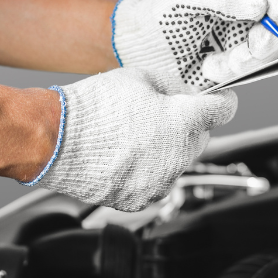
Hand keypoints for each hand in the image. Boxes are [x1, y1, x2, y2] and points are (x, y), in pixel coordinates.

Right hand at [22, 68, 237, 211]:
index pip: (222, 110)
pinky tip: (124, 156)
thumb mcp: (137, 78)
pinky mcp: (140, 200)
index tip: (219, 100)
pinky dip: (146, 171)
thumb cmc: (92, 109)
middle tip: (159, 113)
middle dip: (187, 125)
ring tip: (133, 136)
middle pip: (200, 138)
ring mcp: (160, 182)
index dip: (221, 101)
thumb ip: (169, 87)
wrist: (55, 142)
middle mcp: (178, 156)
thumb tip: (182, 93)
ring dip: (166, 150)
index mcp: (184, 121)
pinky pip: (155, 182)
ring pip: (177, 163)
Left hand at [112, 0, 277, 89]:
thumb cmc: (155, 20)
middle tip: (243, 53)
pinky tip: (212, 69)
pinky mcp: (244, 56)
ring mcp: (247, 28)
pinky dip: (238, 72)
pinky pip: (260, 65)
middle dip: (266, 38)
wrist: (143, 58)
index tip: (272, 15)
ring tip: (213, 64)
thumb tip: (260, 3)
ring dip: (247, 60)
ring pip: (275, 43)